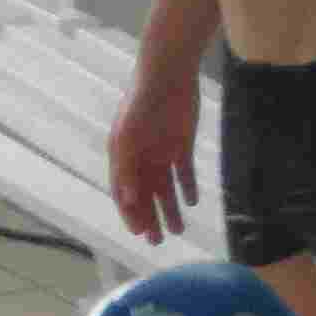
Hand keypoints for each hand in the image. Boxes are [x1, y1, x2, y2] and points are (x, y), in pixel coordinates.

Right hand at [109, 68, 202, 243]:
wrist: (168, 73)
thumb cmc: (142, 102)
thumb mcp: (128, 135)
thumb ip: (126, 167)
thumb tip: (129, 199)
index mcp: (123, 157)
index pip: (125, 194)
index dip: (131, 214)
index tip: (139, 233)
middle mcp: (141, 158)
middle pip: (146, 197)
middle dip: (151, 219)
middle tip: (159, 241)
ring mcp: (162, 153)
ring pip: (166, 190)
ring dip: (171, 210)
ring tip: (179, 230)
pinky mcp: (182, 146)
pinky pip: (185, 174)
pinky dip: (188, 188)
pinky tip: (192, 203)